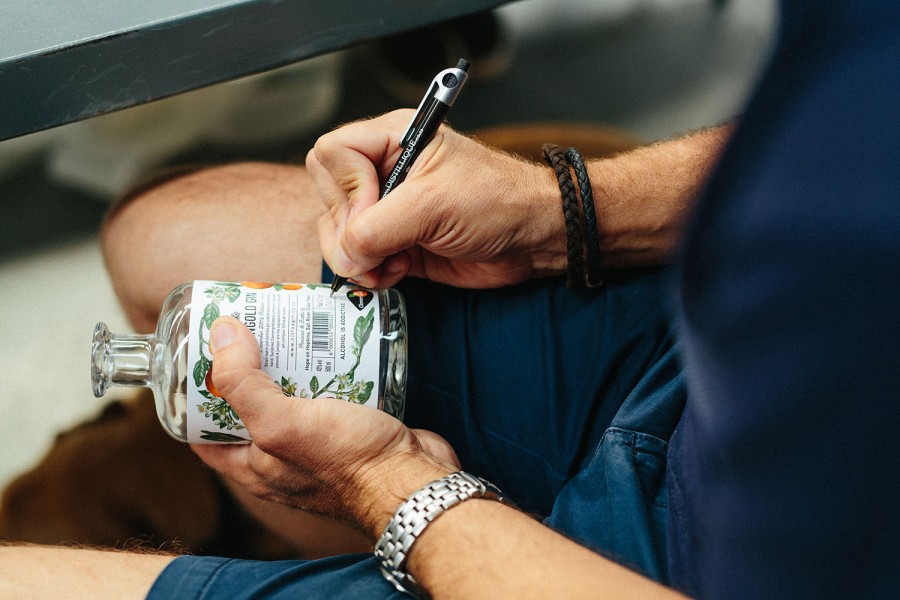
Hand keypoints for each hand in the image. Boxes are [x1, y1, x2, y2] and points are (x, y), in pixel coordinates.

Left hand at [193, 316, 457, 536]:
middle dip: (245, 368)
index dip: (193, 397)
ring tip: (285, 327)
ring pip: (292, 397)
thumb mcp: (281, 422)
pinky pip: (329, 393)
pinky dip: (325, 369)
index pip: (204, 432)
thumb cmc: (348, 462)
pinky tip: (327, 344)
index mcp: (253, 466)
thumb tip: (220, 334)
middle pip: (249, 407)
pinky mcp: (349, 428)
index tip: (197, 357)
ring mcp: (317, 443)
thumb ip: (244, 383)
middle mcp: (280, 457)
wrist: (414, 479)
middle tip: (246, 329)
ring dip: (288, 363)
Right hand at [306, 110, 566, 288]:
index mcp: (392, 140)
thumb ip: (377, 229)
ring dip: (359, 257)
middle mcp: (385, 171)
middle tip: (380, 245)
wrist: (533, 240)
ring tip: (392, 264)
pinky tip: (399, 272)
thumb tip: (343, 255)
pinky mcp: (396, 243)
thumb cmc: (499, 201)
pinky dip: (371, 272)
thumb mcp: (433, 205)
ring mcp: (388, 210)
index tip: (377, 211)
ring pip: (339, 233)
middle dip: (349, 229)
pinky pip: (360, 260)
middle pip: (330, 196)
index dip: (347, 187)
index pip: (333, 153)